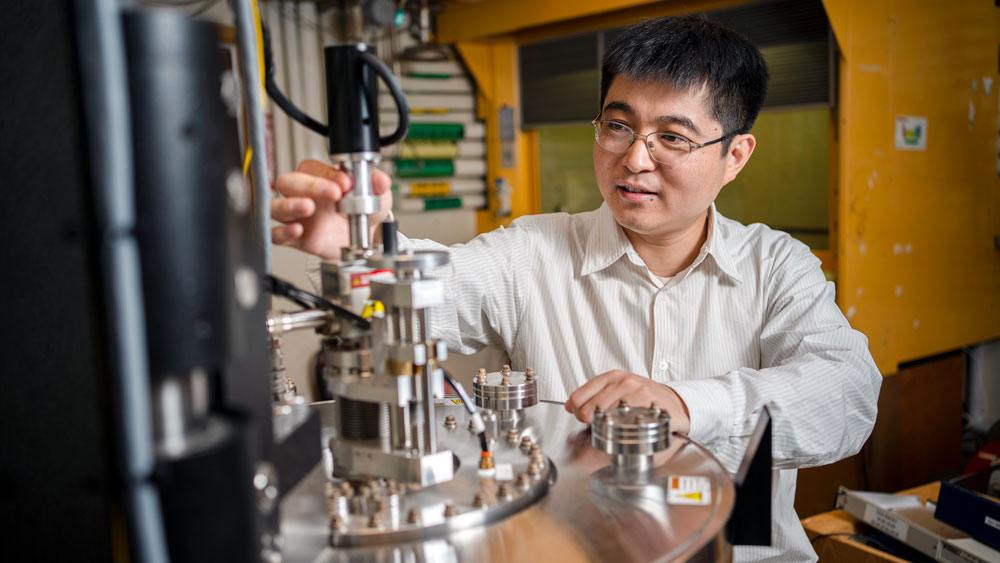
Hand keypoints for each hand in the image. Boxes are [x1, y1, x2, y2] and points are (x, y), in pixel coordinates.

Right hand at [270, 159, 392, 259]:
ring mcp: (298, 217)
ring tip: (308, 207)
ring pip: (276, 205)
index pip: (311, 168)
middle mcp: (304, 195)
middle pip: (288, 182)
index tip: (346, 183)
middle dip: (309, 185)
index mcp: (321, 180)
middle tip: (333, 194)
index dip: (327, 173)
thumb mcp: (377, 196)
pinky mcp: (297, 239)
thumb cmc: (364, 214)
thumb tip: (379, 178)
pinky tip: (297, 230)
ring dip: (290, 205)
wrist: (366, 242)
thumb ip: (379, 185)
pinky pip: (276, 234)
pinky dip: (282, 232)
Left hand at [565, 370, 690, 433]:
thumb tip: (569, 405)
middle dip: (589, 423)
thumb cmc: (644, 398)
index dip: (578, 414)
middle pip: (587, 409)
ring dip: (604, 428)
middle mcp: (623, 381)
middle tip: (601, 427)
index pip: (578, 397)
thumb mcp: (616, 390)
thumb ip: (592, 396)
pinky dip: (620, 429)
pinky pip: (624, 419)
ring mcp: (636, 390)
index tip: (587, 419)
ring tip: (614, 429)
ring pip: (602, 415)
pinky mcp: (648, 402)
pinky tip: (626, 429)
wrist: (674, 402)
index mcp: (611, 377)